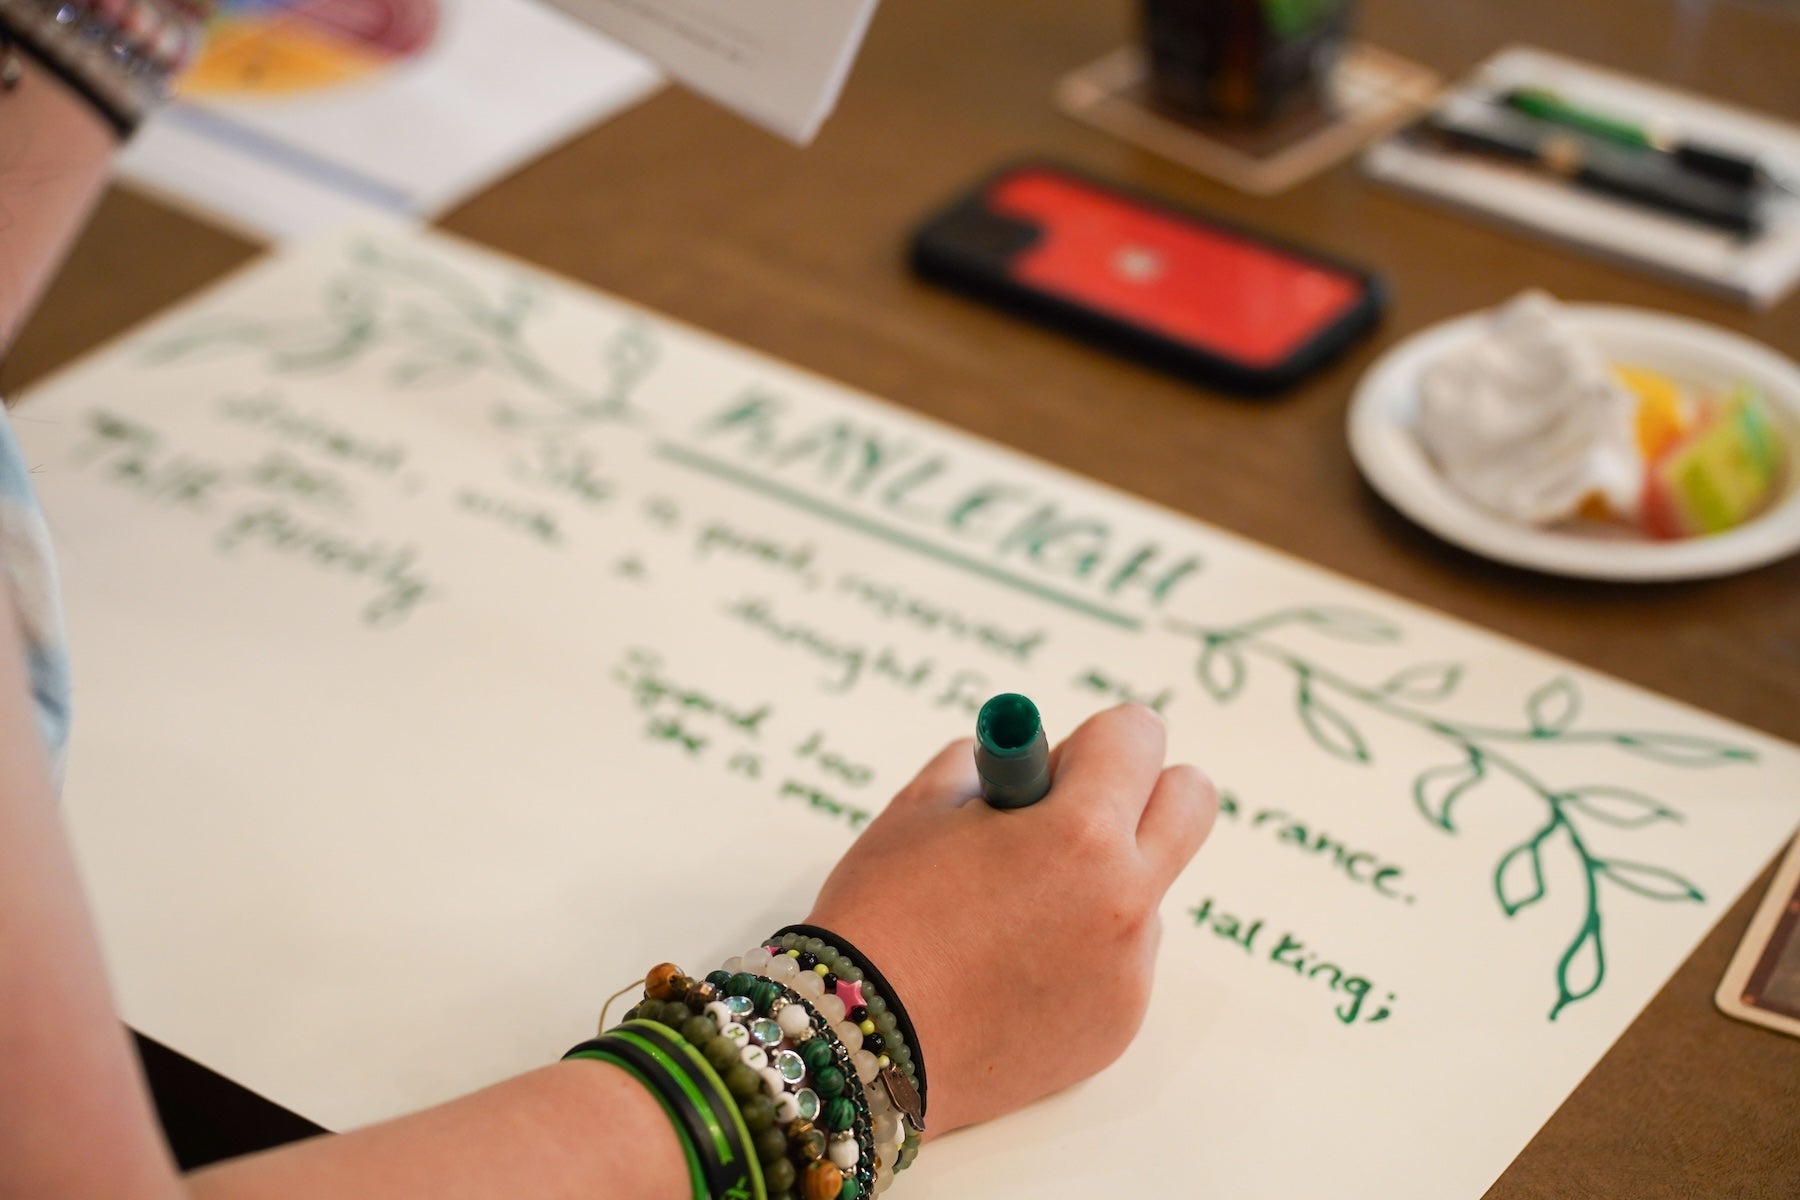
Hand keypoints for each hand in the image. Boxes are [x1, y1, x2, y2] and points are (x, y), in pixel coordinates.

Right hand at [807, 704, 1217, 1134]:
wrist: (859, 1045)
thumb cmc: (881, 915)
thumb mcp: (920, 809)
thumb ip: (988, 768)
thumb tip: (1025, 763)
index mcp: (1081, 832)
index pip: (1138, 737)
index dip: (1093, 741)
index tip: (1058, 763)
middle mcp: (1126, 898)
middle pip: (1190, 803)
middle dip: (1142, 790)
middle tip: (1076, 813)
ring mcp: (1129, 968)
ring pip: (1150, 888)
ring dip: (1104, 880)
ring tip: (1013, 915)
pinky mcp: (1119, 1024)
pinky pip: (1124, 958)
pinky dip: (1084, 949)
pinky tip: (1013, 970)